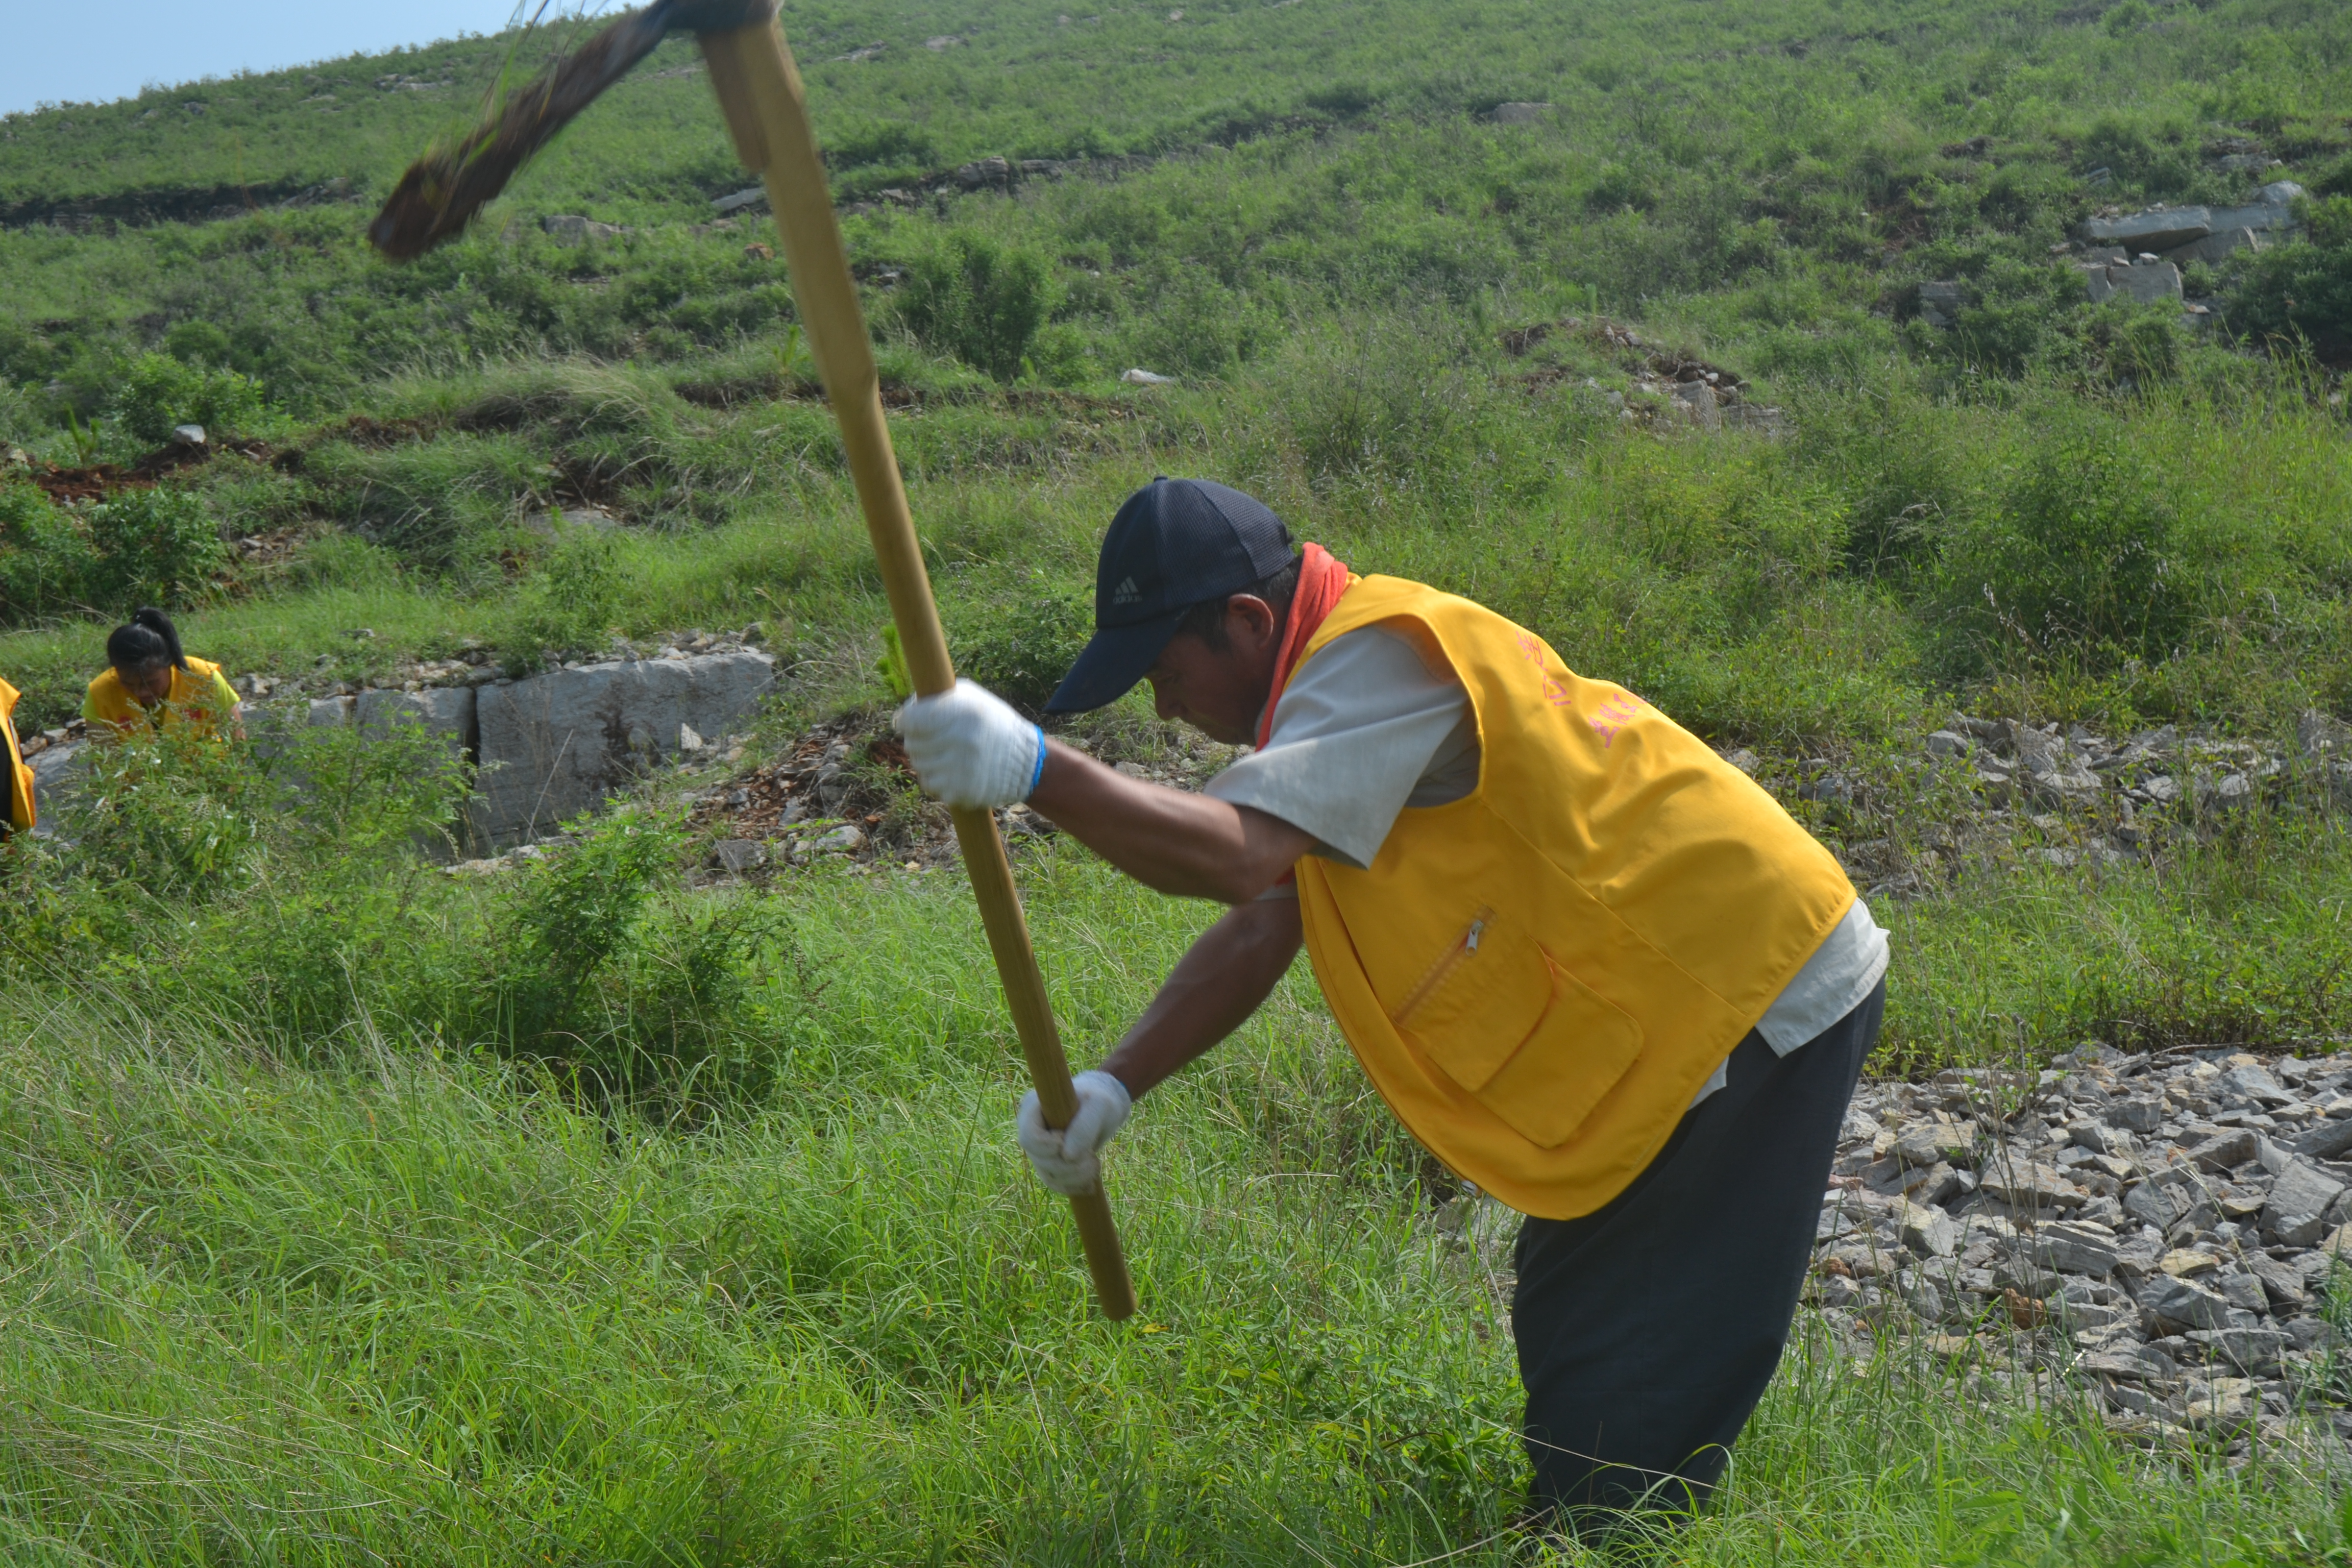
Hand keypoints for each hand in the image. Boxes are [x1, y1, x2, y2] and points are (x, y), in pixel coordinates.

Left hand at [894, 679, 1044, 808]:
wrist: (1027, 763)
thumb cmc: (994, 724)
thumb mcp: (973, 698)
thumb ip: (940, 697)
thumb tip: (907, 710)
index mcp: (963, 712)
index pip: (911, 719)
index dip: (904, 721)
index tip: (903, 723)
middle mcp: (960, 740)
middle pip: (912, 743)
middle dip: (916, 740)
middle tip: (930, 739)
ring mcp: (959, 768)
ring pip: (918, 765)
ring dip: (925, 759)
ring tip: (944, 754)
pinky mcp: (960, 791)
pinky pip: (929, 784)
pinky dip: (935, 778)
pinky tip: (949, 771)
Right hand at [1016, 1070, 1131, 1195]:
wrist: (1101, 1109)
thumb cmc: (1099, 1100)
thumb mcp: (1099, 1105)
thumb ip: (1084, 1126)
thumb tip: (1067, 1156)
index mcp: (1034, 1107)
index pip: (1029, 1135)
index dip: (1047, 1145)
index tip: (1067, 1142)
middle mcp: (1031, 1130)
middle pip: (1038, 1158)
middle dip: (1067, 1165)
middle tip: (1093, 1158)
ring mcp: (1039, 1149)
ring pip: (1048, 1175)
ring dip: (1075, 1176)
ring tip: (1095, 1164)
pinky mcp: (1049, 1164)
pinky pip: (1055, 1184)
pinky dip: (1074, 1185)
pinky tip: (1090, 1180)